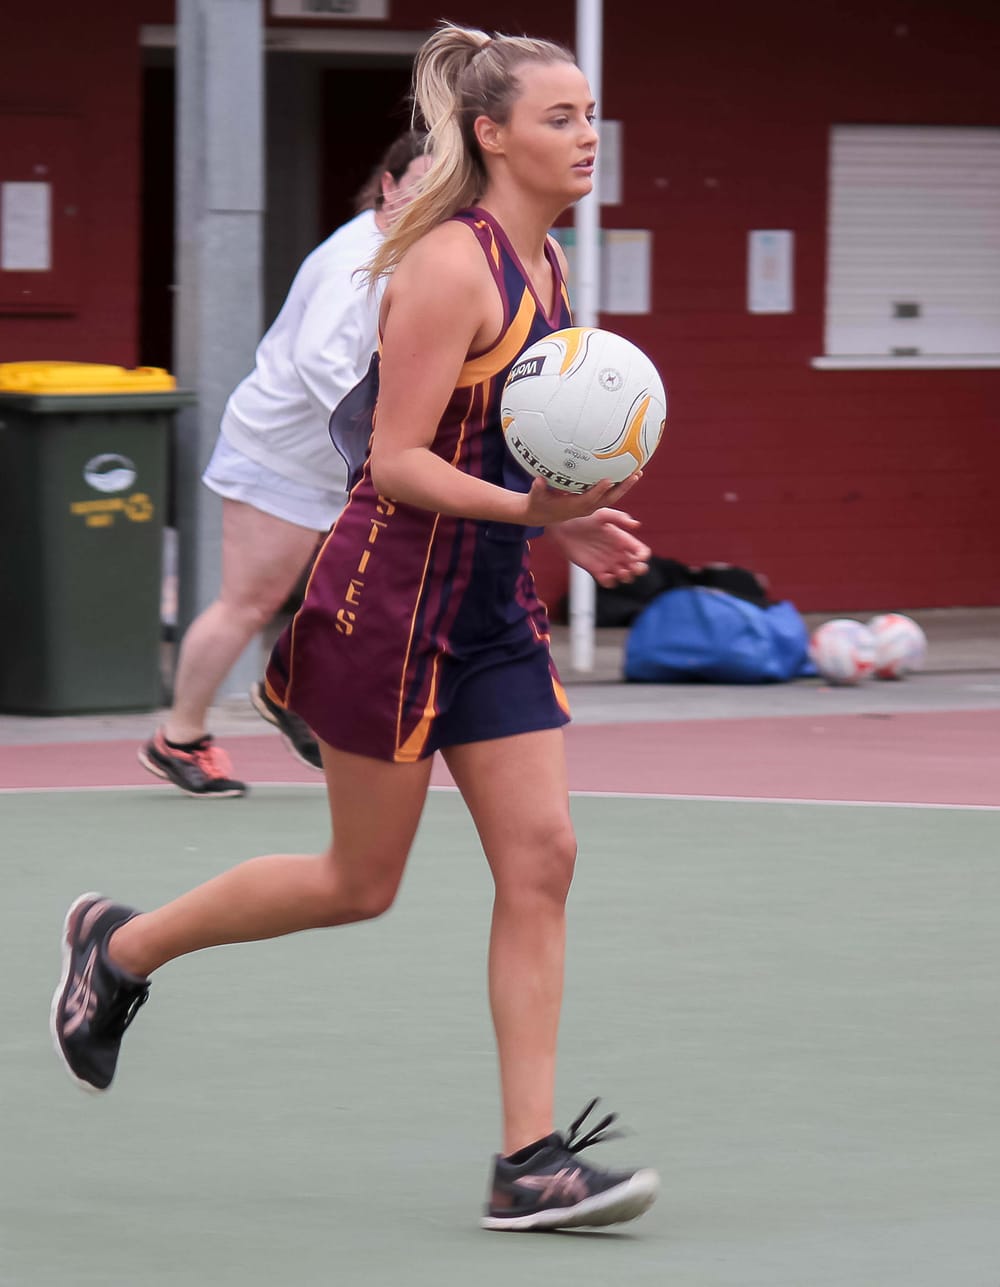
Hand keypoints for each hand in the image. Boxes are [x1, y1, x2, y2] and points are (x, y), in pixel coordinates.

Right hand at [522, 471, 642, 528]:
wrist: (542, 515)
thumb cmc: (539, 503)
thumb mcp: (536, 497)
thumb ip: (537, 489)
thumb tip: (538, 480)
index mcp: (574, 507)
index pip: (589, 500)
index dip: (598, 491)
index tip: (608, 480)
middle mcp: (586, 508)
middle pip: (608, 499)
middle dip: (622, 488)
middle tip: (635, 475)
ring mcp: (591, 506)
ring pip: (611, 497)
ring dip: (625, 486)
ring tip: (638, 472)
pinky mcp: (592, 503)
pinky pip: (608, 494)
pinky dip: (619, 485)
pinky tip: (627, 472)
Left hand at [550, 507, 651, 587]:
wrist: (563, 528)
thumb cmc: (583, 518)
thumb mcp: (602, 514)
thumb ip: (620, 518)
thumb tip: (637, 525)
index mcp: (623, 540)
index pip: (642, 552)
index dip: (643, 557)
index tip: (637, 557)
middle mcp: (618, 553)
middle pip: (638, 568)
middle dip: (639, 570)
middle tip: (630, 567)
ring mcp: (608, 563)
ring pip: (625, 577)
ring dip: (626, 577)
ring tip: (618, 571)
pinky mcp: (596, 571)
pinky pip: (608, 582)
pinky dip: (610, 582)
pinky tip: (604, 574)